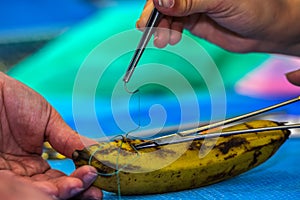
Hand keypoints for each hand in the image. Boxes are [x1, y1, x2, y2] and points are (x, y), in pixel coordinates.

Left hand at [0, 72, 101, 198]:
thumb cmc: (14, 101)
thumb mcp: (48, 120)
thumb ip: (69, 139)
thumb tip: (96, 151)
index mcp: (35, 162)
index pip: (61, 180)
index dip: (80, 181)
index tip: (96, 175)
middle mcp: (24, 174)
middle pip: (53, 192)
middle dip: (77, 192)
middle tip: (96, 191)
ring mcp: (10, 178)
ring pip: (39, 195)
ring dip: (63, 193)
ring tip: (80, 185)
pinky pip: (19, 191)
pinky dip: (41, 193)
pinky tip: (60, 188)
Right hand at [137, 0, 299, 55]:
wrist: (264, 31)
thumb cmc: (253, 8)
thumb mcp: (220, 1)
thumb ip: (190, 1)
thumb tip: (161, 1)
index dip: (156, 0)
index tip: (152, 11)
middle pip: (164, 2)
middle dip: (154, 15)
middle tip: (147, 29)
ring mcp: (192, 6)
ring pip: (167, 15)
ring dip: (160, 28)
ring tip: (162, 40)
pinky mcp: (193, 21)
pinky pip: (174, 26)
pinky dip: (168, 33)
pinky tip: (170, 40)